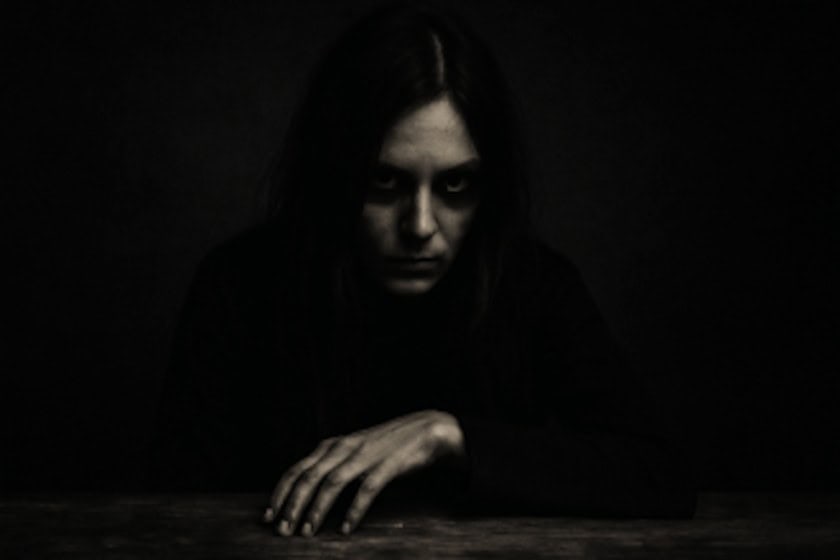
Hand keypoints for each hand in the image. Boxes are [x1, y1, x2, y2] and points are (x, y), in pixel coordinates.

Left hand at [263, 409, 464, 536]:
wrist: (426, 430)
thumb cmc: (385, 445)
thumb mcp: (352, 451)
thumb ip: (331, 465)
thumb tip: (304, 491)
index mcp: (332, 445)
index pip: (297, 469)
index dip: (280, 493)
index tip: (269, 516)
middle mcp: (344, 447)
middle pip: (309, 477)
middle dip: (293, 505)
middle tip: (283, 530)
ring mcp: (365, 455)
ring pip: (332, 483)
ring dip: (317, 509)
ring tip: (308, 531)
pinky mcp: (387, 465)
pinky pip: (366, 489)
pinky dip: (353, 509)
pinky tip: (346, 527)